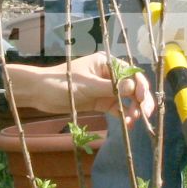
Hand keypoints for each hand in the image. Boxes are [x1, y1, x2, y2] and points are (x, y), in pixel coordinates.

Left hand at [10, 51, 154, 123]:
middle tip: (146, 114)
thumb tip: (134, 88)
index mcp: (106, 63)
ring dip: (133, 109)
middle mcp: (109, 75)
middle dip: (141, 99)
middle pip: (132, 86)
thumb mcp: (87, 85)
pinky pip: (116, 108)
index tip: (142, 99)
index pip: (130, 73)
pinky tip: (128, 124)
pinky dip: (123, 115)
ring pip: (126, 99)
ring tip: (134, 121)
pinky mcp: (100, 102)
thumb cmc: (61, 82)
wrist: (40, 93)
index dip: (140, 85)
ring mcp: (105, 89)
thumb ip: (111, 87)